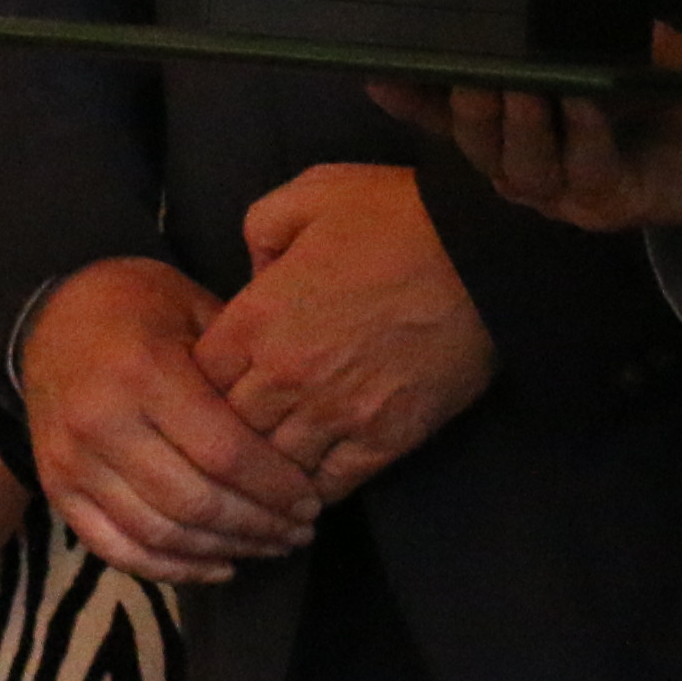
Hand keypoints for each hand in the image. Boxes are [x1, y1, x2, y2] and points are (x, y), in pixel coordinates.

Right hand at [17, 258, 324, 585]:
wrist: (46, 322)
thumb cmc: (136, 307)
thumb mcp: (191, 305)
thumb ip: (239, 363)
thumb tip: (297, 427)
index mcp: (144, 371)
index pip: (224, 451)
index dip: (275, 486)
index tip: (311, 499)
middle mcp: (102, 421)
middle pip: (195, 501)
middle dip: (259, 525)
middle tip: (299, 529)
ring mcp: (73, 461)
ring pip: (160, 533)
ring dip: (225, 550)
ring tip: (269, 545)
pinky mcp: (56, 490)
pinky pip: (118, 548)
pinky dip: (172, 569)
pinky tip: (219, 566)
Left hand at [202, 165, 497, 499]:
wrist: (482, 254)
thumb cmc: (394, 216)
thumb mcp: (310, 193)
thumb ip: (261, 229)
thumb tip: (254, 276)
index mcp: (256, 317)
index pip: (199, 374)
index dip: (204, 378)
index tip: (220, 376)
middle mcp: (284, 375)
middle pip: (229, 427)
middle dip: (231, 426)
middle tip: (243, 424)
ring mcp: (335, 413)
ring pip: (275, 464)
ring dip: (272, 462)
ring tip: (275, 460)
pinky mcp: (383, 440)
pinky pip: (331, 484)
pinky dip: (316, 486)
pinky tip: (313, 481)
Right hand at [371, 23, 681, 233]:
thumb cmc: (654, 88)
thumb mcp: (600, 47)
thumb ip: (557, 33)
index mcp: (512, 135)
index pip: (446, 120)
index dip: (411, 101)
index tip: (377, 71)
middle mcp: (526, 172)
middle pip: (479, 149)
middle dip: (472, 109)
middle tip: (475, 68)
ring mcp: (567, 197)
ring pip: (522, 170)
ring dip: (522, 127)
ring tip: (525, 85)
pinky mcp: (612, 205)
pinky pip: (587, 171)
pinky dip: (583, 134)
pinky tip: (584, 100)